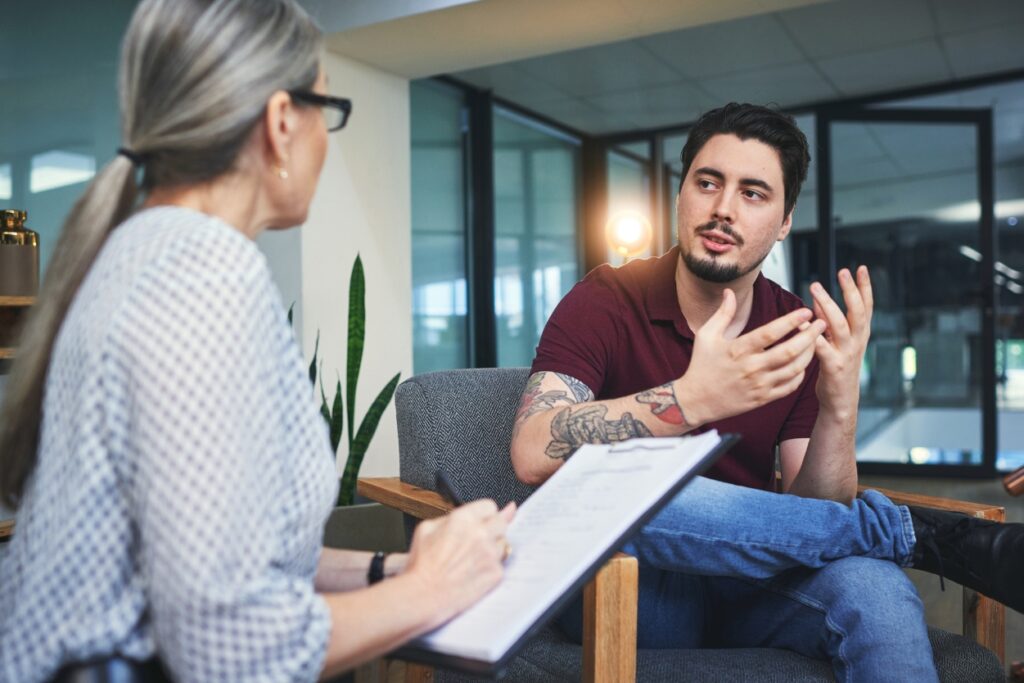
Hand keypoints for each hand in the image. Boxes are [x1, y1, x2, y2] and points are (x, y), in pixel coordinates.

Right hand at [404, 499, 516, 627]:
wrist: (423, 595)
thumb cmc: (421, 565)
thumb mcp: (426, 528)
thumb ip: (450, 517)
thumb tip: (468, 512)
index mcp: (464, 519)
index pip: (489, 506)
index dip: (484, 514)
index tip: (482, 520)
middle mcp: (481, 533)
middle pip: (502, 522)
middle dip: (493, 528)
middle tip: (480, 540)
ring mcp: (491, 554)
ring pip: (503, 544)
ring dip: (493, 548)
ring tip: (472, 560)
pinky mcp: (495, 573)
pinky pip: (501, 564)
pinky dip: (491, 568)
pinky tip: (475, 573)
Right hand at [677, 289, 825, 426]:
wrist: (696, 400)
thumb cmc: (701, 365)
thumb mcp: (706, 335)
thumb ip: (722, 313)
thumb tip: (730, 291)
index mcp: (738, 349)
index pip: (770, 333)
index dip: (791, 321)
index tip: (806, 312)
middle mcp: (751, 368)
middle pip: (789, 351)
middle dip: (810, 336)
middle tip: (822, 324)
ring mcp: (759, 385)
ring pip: (794, 369)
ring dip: (809, 354)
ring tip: (816, 341)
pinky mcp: (763, 399)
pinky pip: (790, 386)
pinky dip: (801, 374)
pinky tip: (804, 362)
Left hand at [809, 267, 872, 420]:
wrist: (841, 401)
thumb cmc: (837, 368)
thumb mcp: (837, 342)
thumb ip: (829, 321)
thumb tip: (818, 299)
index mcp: (860, 334)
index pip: (866, 306)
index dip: (865, 287)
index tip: (861, 268)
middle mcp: (857, 341)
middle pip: (857, 311)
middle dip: (850, 290)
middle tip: (843, 271)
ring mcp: (847, 354)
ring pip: (840, 325)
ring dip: (827, 305)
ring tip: (815, 288)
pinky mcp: (834, 367)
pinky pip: (822, 348)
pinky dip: (812, 336)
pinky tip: (802, 325)